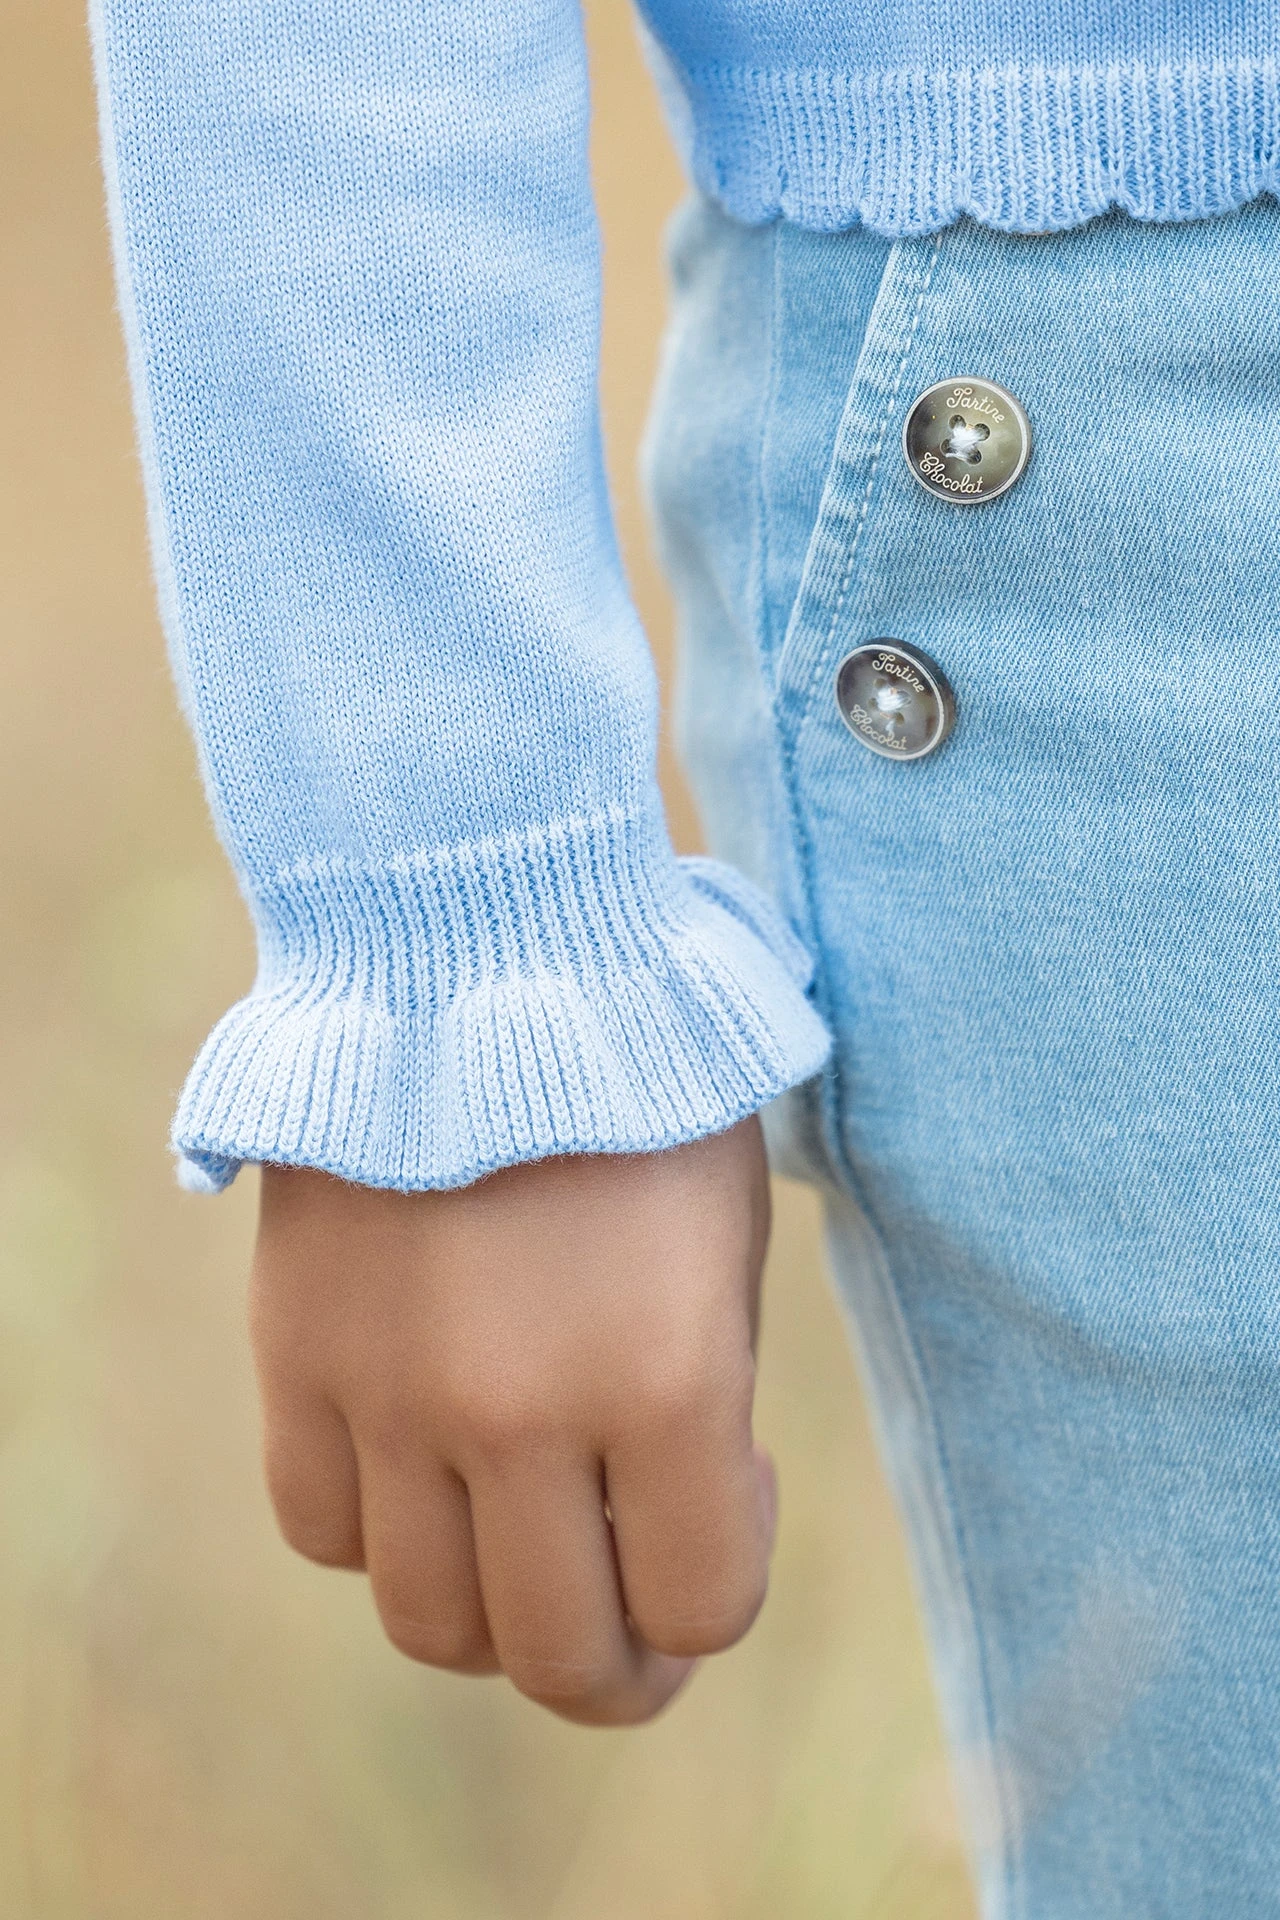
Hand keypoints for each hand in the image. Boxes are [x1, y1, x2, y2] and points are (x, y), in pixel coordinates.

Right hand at [249, 1118, 776, 1725]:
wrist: (479, 951)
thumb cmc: (640, 1087)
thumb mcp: (723, 1239)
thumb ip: (703, 1408)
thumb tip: (660, 1531)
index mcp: (667, 1376)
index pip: (702, 1609)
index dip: (726, 1585)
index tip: (731, 1493)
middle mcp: (521, 1411)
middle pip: (557, 1657)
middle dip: (617, 1665)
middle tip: (634, 1607)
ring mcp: (392, 1393)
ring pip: (428, 1620)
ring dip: (493, 1614)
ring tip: (526, 1533)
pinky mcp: (296, 1354)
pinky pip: (322, 1524)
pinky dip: (383, 1530)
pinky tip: (429, 1460)